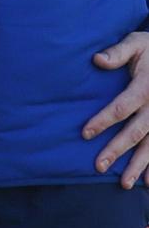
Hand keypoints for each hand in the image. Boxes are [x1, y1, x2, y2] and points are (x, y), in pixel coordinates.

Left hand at [82, 30, 148, 187]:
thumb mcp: (136, 43)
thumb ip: (118, 52)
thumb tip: (97, 59)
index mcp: (145, 87)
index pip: (121, 107)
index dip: (103, 120)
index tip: (85, 133)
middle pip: (135, 132)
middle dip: (117, 150)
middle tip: (98, 166)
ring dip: (138, 165)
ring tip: (124, 184)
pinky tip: (148, 183)